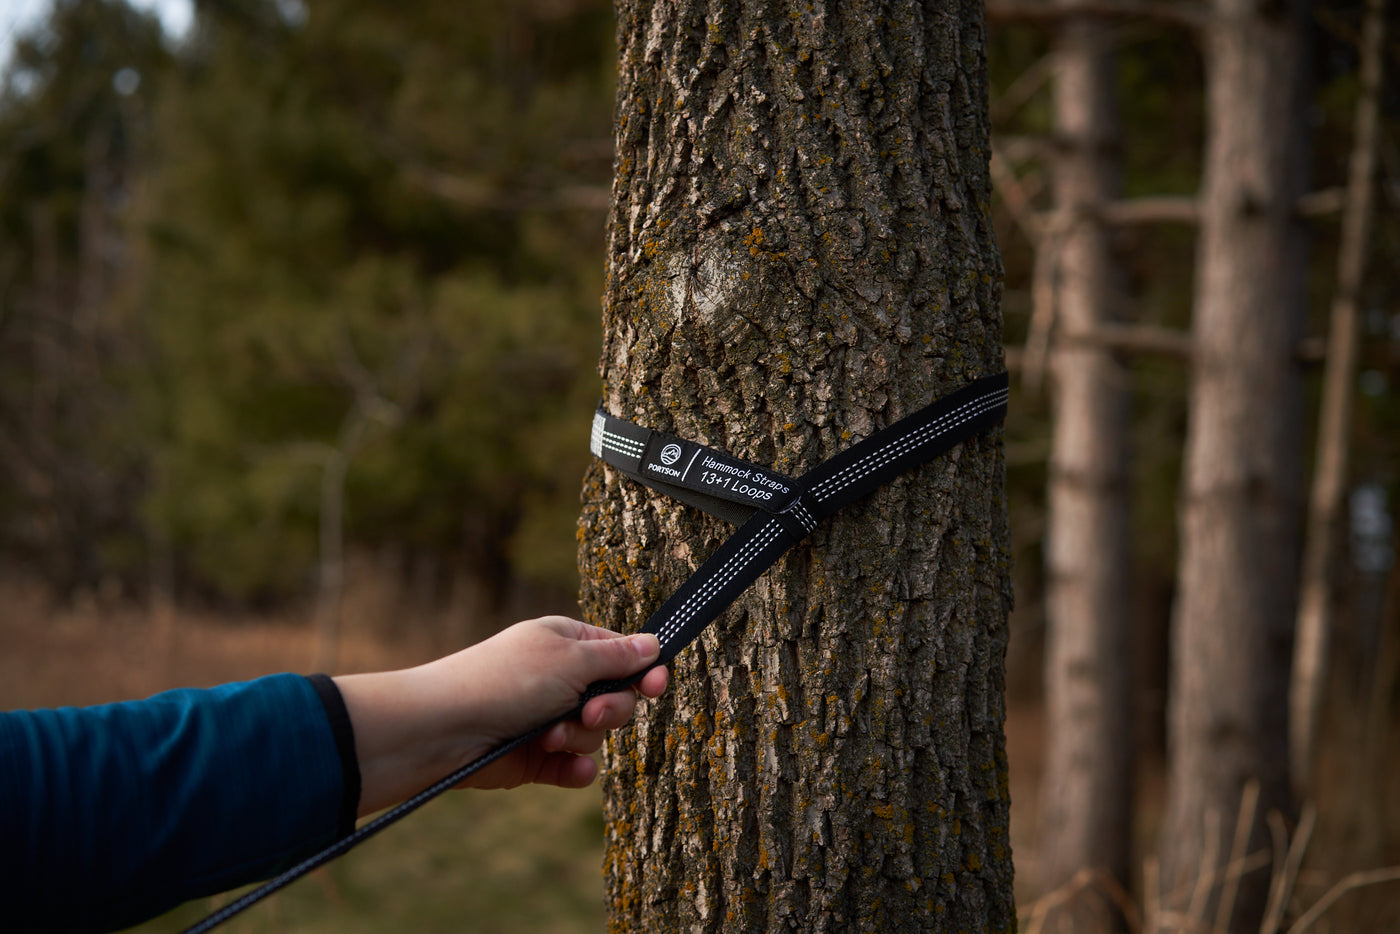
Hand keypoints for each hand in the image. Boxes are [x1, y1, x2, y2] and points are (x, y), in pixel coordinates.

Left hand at [335, 616, 667, 814]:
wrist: (445, 728)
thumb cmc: (504, 680)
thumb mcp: (570, 659)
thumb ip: (617, 658)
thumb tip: (654, 643)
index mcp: (567, 643)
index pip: (621, 655)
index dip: (643, 671)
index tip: (657, 684)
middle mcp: (560, 679)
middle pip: (616, 699)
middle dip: (610, 710)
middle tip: (588, 713)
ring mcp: (548, 718)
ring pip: (597, 735)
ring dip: (581, 737)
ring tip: (549, 735)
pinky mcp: (537, 756)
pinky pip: (576, 765)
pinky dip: (573, 767)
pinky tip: (564, 764)